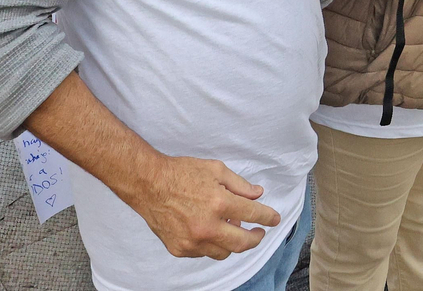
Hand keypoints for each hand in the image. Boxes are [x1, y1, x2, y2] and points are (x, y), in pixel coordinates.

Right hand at [133, 156, 280, 259]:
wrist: (148, 184)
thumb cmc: (180, 172)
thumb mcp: (215, 169)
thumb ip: (239, 184)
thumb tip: (258, 194)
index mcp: (218, 203)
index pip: (253, 214)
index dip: (268, 217)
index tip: (275, 219)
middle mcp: (207, 226)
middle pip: (242, 243)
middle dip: (256, 238)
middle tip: (258, 232)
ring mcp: (192, 241)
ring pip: (224, 252)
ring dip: (232, 243)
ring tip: (230, 227)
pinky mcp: (179, 249)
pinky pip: (203, 253)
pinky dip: (210, 244)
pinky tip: (208, 230)